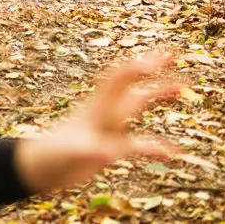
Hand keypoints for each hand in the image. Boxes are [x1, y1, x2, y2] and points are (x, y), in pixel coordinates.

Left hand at [13, 52, 180, 193]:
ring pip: (137, 106)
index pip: (118, 79)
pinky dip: (156, 145)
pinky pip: (139, 143)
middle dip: (151, 70)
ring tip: (182, 89)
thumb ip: (88, 150)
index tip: (158, 59)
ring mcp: (109, 127)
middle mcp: (105, 113)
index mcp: (95, 107)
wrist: (42, 168)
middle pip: (132, 86)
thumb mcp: (70, 153)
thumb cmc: (51, 156)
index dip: (137, 68)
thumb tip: (106, 152)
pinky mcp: (111, 145)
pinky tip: (173, 152)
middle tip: (173, 55)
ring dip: (158, 96)